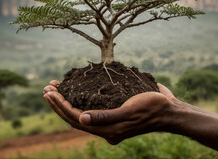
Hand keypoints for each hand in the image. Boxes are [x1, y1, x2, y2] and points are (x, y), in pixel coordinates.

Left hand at [43, 80, 179, 144]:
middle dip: (59, 102)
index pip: (76, 119)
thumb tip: (81, 118)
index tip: (49, 92)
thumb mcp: (129, 111)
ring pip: (82, 110)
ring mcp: (110, 119)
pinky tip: (77, 87)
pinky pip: (94, 105)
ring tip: (55, 87)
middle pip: (75, 116)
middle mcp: (106, 126)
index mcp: (108, 130)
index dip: (60, 106)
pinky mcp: (115, 110)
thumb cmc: (152, 109)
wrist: (170, 110)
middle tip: (47, 88)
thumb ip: (105, 117)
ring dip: (68, 99)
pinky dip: (82, 97)